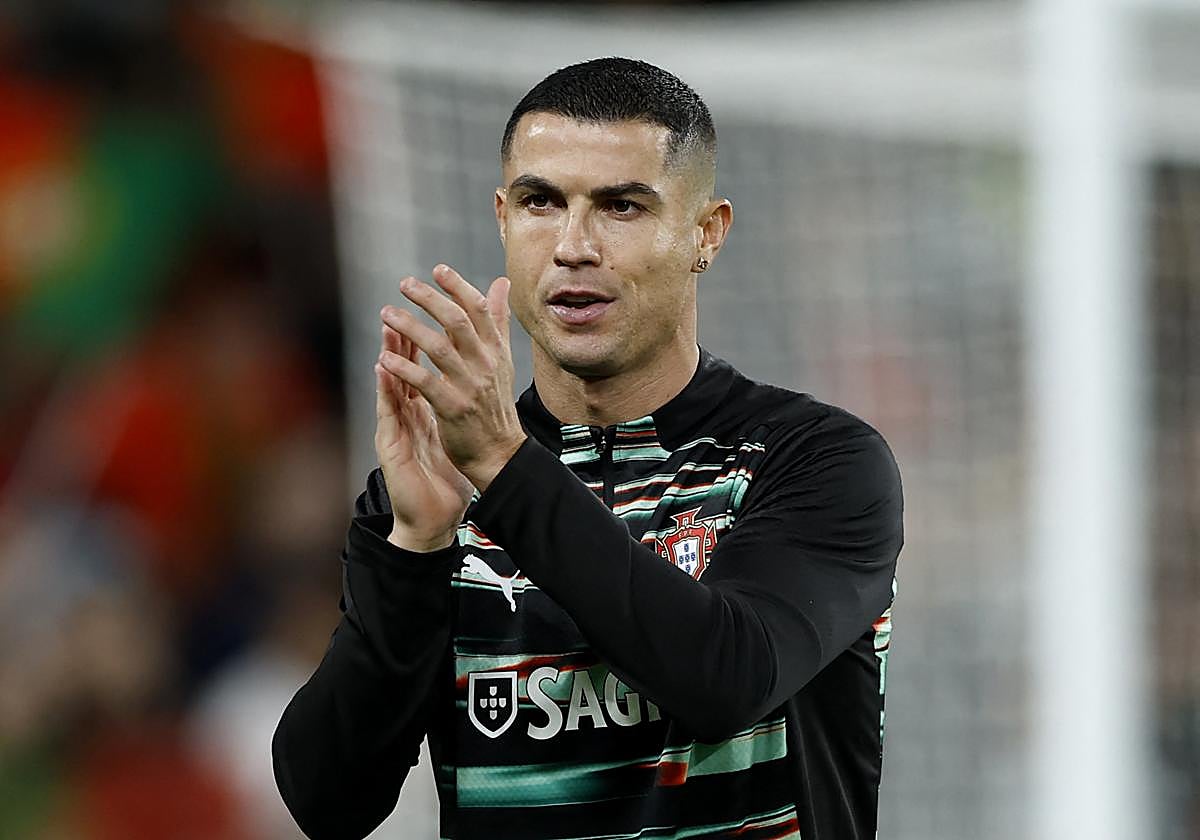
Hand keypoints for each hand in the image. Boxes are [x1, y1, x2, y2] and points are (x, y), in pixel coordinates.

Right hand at [375, 324, 473, 551]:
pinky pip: (388, 412)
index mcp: (424, 405)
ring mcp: (397, 427)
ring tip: (388, 326)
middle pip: (404, 366)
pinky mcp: (391, 445)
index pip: (424, 364)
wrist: (433, 515)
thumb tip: (477, 374)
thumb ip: (462, 398)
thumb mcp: (457, 430)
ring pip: (391, 383)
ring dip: (390, 353)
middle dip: (404, 335)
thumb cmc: (443, 473)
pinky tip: (384, 369)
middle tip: (404, 303)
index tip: (436, 306)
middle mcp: (408, 412)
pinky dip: (386, 389)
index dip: (427, 335)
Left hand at [378, 264, 526, 491]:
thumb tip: (501, 283)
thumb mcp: (502, 359)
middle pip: (456, 321)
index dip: (458, 286)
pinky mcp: (452, 407)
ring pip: (438, 347)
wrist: (500, 451)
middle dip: (428, 299)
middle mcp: (484, 364)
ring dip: (409, 327)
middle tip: (404, 285)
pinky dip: (403, 367)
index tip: (438, 269)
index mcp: (495, 350)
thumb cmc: (495, 404)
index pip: (479, 309)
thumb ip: (498, 320)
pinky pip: (425, 381)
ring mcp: (469, 386)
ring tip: (386, 314)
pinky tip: (385, 357)